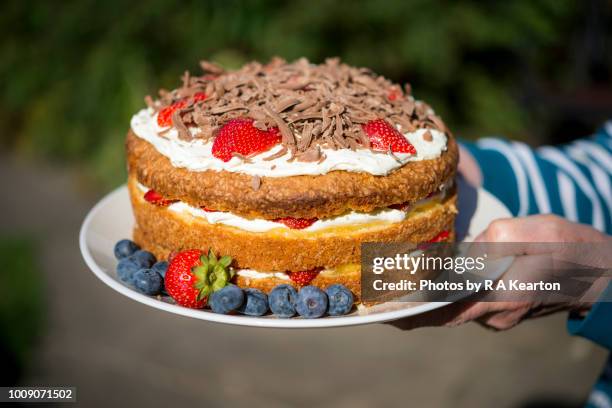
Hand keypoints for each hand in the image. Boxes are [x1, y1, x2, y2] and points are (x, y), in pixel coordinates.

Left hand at [389, 214, 610, 330]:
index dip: (409, 312)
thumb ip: (493, 241)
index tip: (378, 309)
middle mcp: (494, 314)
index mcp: (501, 296)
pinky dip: (440, 294)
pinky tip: (423, 277)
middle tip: (371, 291)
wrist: (600, 271)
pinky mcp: (498, 309)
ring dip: (422, 298)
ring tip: (388, 280)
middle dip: (406, 304)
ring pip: (450, 309)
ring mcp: (496, 316)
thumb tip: (459, 251)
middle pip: (439, 313)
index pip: (443, 311)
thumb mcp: (533, 231)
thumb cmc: (568, 247)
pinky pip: (462, 304)